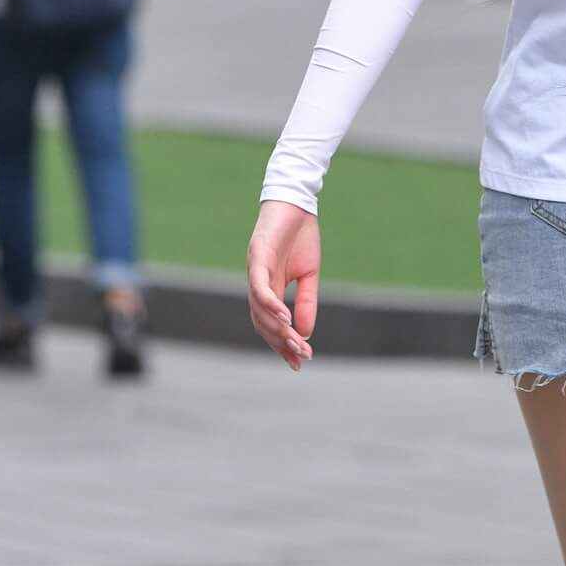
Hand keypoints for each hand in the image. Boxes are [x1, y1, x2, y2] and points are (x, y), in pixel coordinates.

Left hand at [246, 200, 320, 367]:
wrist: (297, 203)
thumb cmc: (301, 236)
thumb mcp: (309, 275)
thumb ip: (307, 303)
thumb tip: (304, 333)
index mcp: (270, 289)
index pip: (271, 325)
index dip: (283, 344)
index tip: (299, 362)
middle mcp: (258, 284)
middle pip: (263, 323)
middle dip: (282, 342)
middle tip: (302, 357)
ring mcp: (255, 271)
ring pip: (260, 309)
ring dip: (278, 329)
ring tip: (296, 342)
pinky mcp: (257, 256)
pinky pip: (260, 287)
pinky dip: (270, 304)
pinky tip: (284, 317)